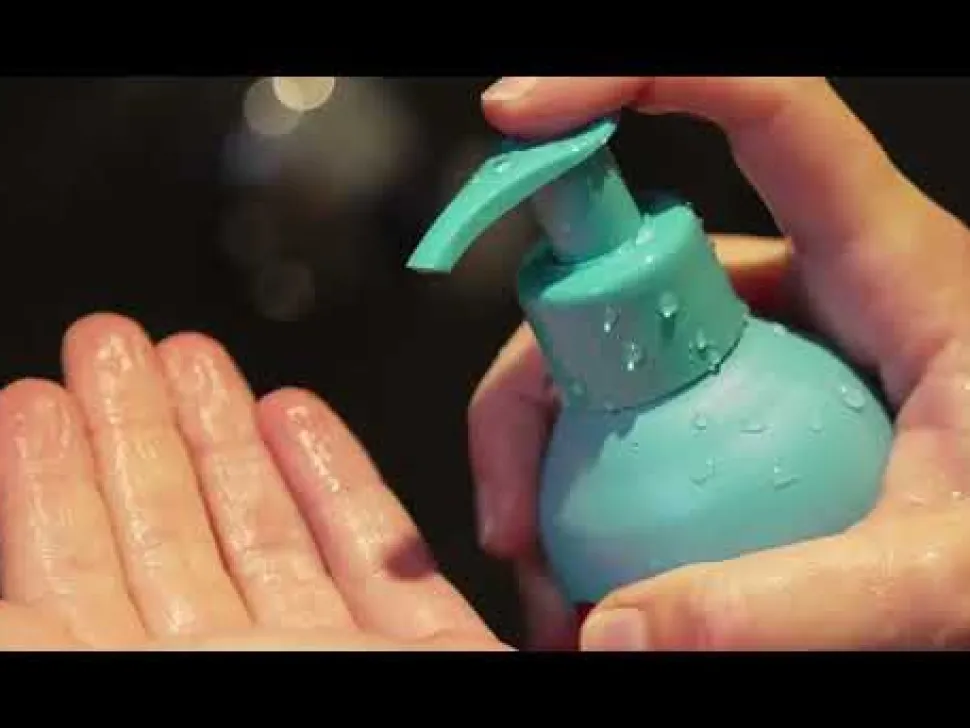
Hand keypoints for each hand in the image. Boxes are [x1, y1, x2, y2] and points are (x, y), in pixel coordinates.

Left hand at [0, 313, 504, 649]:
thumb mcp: (111, 688)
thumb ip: (37, 643)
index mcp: (156, 688)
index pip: (79, 581)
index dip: (51, 487)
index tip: (35, 399)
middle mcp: (242, 675)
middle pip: (174, 537)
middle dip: (140, 431)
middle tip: (108, 345)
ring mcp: (339, 662)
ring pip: (270, 536)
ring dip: (228, 438)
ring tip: (188, 354)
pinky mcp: (431, 651)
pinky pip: (381, 554)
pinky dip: (339, 480)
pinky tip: (297, 417)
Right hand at [469, 76, 969, 649]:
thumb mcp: (940, 576)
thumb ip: (801, 602)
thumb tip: (619, 629)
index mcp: (886, 263)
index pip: (760, 107)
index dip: (631, 83)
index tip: (516, 118)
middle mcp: (815, 287)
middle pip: (633, 272)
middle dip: (538, 380)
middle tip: (510, 521)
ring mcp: (775, 346)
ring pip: (623, 350)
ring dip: (555, 453)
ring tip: (542, 572)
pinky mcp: (755, 402)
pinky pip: (649, 411)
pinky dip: (599, 480)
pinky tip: (588, 564)